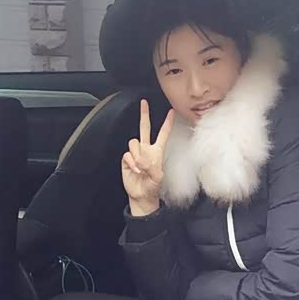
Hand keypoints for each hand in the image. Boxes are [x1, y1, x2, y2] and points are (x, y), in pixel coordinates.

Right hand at [122, 99, 173, 215]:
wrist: (141, 196)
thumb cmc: (152, 187)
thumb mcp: (158, 178)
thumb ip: (152, 167)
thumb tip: (142, 159)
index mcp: (157, 152)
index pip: (162, 134)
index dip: (167, 123)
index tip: (171, 112)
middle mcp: (146, 150)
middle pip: (144, 128)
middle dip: (144, 115)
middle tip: (144, 103)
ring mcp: (136, 154)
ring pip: (133, 143)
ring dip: (137, 156)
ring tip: (141, 168)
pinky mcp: (127, 159)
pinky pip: (127, 154)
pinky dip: (131, 163)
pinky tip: (135, 170)